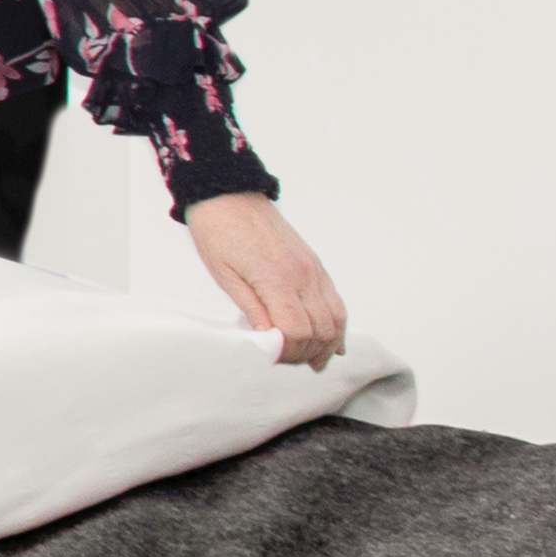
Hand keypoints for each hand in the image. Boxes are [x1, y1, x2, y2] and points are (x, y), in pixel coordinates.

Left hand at [185, 192, 343, 366]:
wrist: (229, 194)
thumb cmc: (219, 232)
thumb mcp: (224, 276)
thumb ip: (251, 310)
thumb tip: (269, 340)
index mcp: (277, 279)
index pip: (297, 332)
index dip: (289, 352)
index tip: (274, 359)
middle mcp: (303, 275)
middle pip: (321, 330)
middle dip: (308, 353)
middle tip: (289, 362)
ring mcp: (313, 269)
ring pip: (335, 318)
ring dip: (327, 343)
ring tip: (314, 361)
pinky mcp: (314, 264)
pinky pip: (335, 300)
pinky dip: (336, 324)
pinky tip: (331, 341)